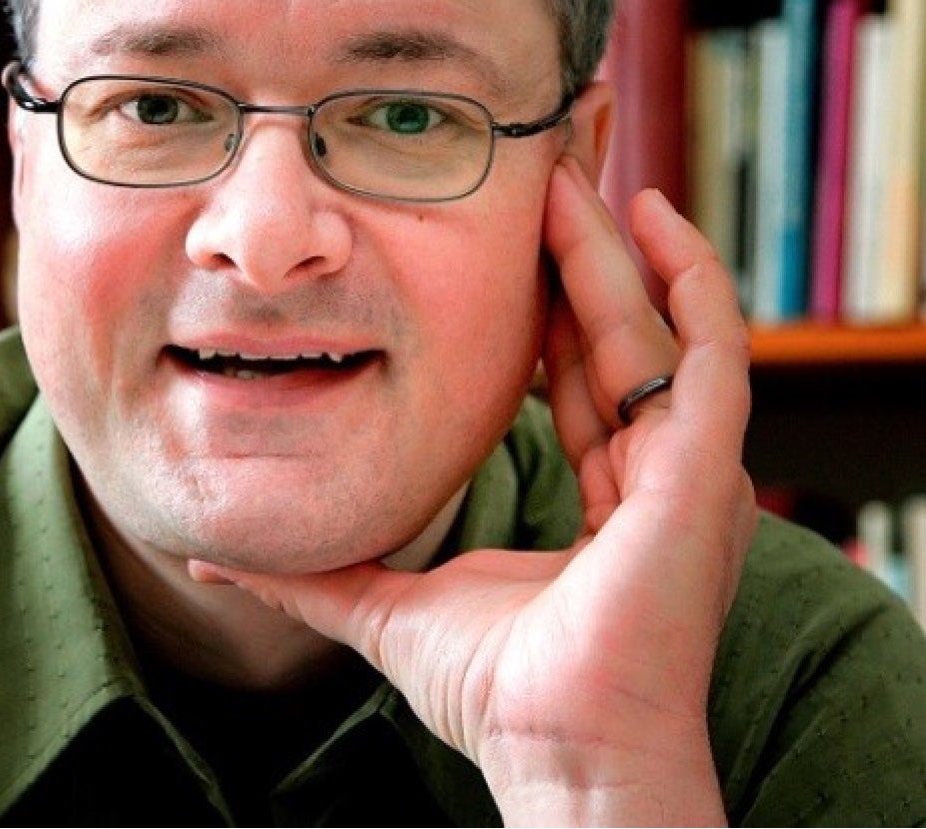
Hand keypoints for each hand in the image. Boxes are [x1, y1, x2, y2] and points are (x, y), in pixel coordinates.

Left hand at [190, 156, 756, 824]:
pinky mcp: (704, 468)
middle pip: (614, 336)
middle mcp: (656, 472)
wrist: (556, 751)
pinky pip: (715, 352)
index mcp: (604, 494)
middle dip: (576, 256)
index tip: (500, 245)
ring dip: (614, 250)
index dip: (543, 306)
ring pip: (655, 329)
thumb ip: (308, 576)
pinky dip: (693, 280)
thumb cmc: (494, 693)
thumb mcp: (385, 604)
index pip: (574, 375)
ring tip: (571, 175)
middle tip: (538, 178)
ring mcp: (687, 468)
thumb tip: (210, 561)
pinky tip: (652, 217)